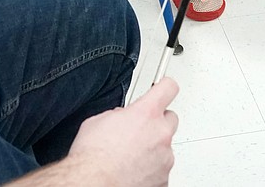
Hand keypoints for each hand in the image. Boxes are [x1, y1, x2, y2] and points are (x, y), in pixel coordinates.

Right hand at [65, 77, 179, 186]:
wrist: (94, 184)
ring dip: (152, 148)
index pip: (168, 88)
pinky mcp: (164, 179)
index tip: (163, 88)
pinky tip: (133, 170)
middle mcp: (160, 133)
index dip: (164, 87)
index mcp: (145, 113)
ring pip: (165, 146)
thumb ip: (118, 114)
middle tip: (140, 129)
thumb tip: (122, 117)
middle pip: (170, 118)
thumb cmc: (93, 158)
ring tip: (130, 156)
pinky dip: (151, 169)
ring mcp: (165, 158)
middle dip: (157, 122)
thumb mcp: (98, 121)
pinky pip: (161, 168)